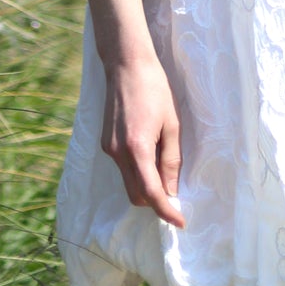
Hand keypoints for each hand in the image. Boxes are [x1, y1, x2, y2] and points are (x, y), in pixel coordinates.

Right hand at [101, 47, 184, 226]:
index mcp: (137, 148)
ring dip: (145, 185)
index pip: (150, 193)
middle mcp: (117, 152)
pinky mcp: (104, 142)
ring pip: (127, 182)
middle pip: (135, 194)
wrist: (126, 64)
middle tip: (176, 194)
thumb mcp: (172, 124)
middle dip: (155, 201)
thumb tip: (172, 192)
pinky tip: (149, 151)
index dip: (166, 211)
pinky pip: (122, 167)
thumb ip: (171, 161)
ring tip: (163, 163)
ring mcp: (108, 148)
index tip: (180, 222)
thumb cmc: (155, 89)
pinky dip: (136, 170)